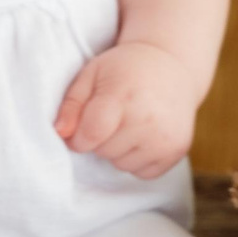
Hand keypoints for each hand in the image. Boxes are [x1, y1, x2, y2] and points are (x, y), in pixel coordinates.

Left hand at [55, 41, 200, 178]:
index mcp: (123, 97)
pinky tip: (144, 135)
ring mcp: (165, 137)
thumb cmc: (125, 68)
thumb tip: (60, 133)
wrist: (172, 63)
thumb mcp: (91, 74)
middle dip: (100, 139)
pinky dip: (137, 159)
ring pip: (121, 165)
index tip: (82, 125)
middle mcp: (147, 120)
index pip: (90, 135)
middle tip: (114, 115)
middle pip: (103, 151)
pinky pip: (142, 172)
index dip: (79, 136)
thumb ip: (71, 104)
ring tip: (131, 123)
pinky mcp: (177, 150)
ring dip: (119, 150)